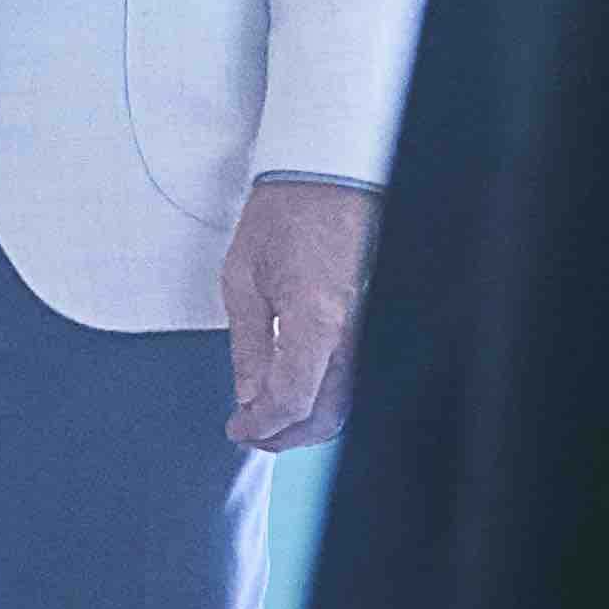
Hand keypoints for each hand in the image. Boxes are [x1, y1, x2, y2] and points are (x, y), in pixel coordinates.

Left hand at [223, 180, 372, 450]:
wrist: (327, 174)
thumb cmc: (283, 214)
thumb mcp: (243, 279)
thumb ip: (248, 347)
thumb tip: (249, 397)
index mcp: (316, 320)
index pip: (292, 401)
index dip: (261, 426)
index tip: (236, 428)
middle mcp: (352, 332)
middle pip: (327, 415)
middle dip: (284, 434)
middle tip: (249, 430)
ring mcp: (368, 329)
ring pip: (346, 403)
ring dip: (306, 420)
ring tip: (267, 415)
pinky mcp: (372, 322)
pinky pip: (354, 378)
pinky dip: (324, 397)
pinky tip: (296, 392)